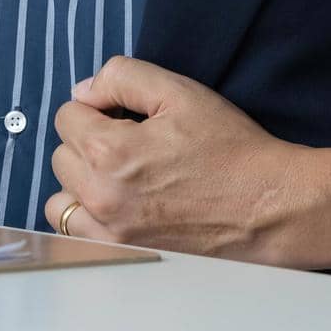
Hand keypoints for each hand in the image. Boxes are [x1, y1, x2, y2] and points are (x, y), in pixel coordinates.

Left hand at [46, 56, 312, 264]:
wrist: (269, 206)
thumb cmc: (230, 148)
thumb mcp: (179, 92)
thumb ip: (121, 78)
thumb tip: (83, 91)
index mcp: (110, 151)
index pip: (67, 115)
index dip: (97, 108)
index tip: (125, 115)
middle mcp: (101, 195)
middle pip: (61, 155)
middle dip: (87, 141)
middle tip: (130, 143)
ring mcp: (110, 230)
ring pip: (60, 197)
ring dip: (80, 181)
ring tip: (119, 176)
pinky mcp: (123, 252)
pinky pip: (74, 233)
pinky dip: (86, 216)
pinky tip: (116, 204)